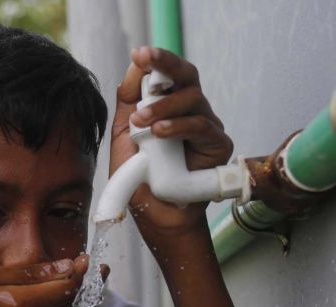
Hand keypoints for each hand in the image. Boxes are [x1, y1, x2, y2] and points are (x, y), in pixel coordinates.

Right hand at [0, 256, 97, 306]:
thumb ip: (27, 273)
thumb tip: (65, 267)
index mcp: (17, 306)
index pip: (65, 288)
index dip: (81, 273)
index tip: (87, 259)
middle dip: (83, 286)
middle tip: (91, 269)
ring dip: (74, 304)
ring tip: (78, 284)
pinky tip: (55, 304)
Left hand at [110, 47, 233, 239]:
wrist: (155, 215)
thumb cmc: (141, 177)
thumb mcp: (124, 137)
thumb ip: (128, 104)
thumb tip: (135, 69)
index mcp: (169, 106)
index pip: (168, 75)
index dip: (157, 61)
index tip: (141, 54)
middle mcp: (190, 112)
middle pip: (186, 77)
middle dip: (166, 66)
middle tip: (146, 61)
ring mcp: (206, 127)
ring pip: (193, 100)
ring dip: (164, 106)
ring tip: (142, 120)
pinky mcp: (218, 146)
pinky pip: (201, 128)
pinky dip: (179, 127)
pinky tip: (159, 132)